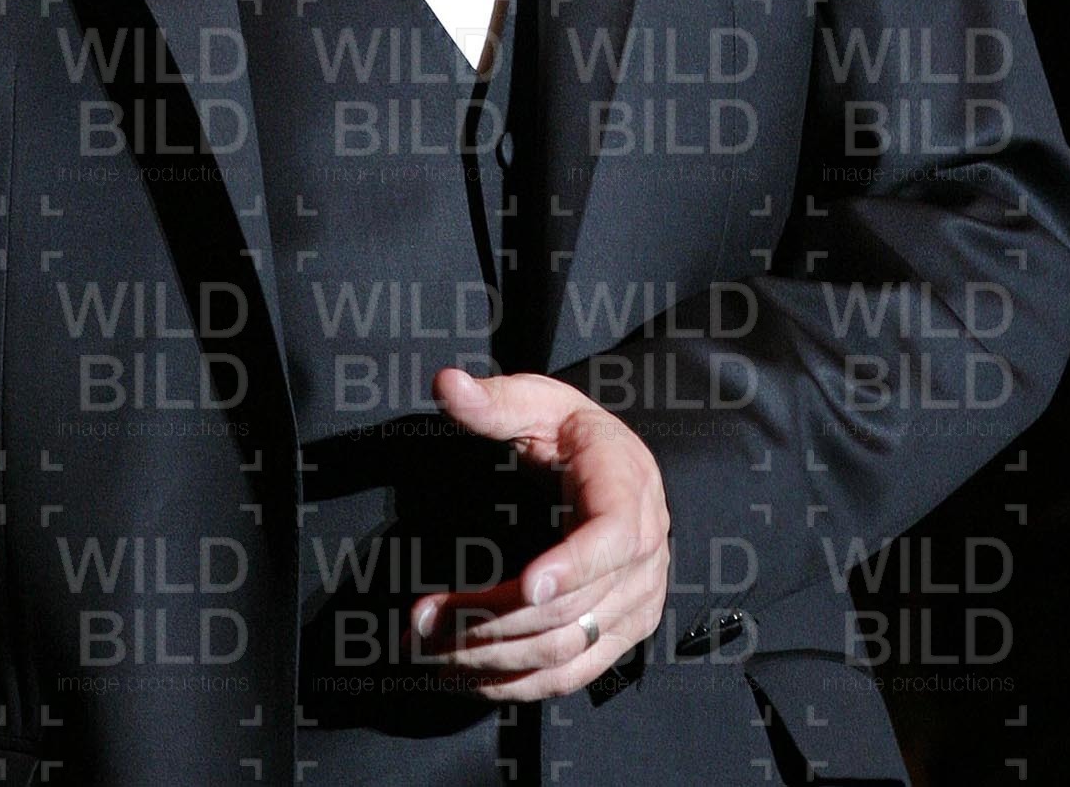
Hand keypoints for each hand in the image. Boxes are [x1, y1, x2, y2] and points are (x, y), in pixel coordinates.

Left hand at [410, 368, 669, 701]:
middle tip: (426, 621)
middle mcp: (644, 553)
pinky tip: (470, 675)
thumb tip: (447, 385)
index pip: (615, 534)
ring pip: (567, 649)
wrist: (620, 467)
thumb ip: (494, 399)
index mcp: (629, 486)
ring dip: (494, 657)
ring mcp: (636, 599)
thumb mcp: (540, 402)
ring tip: (431, 650)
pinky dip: (521, 683)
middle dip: (493, 619)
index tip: (525, 586)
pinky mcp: (621, 632)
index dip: (573, 565)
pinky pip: (574, 674)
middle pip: (574, 605)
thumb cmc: (575, 432)